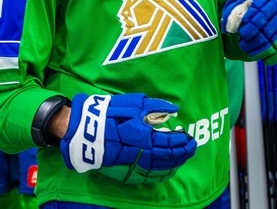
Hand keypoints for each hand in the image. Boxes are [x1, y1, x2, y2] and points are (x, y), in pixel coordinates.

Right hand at [60, 93, 196, 183]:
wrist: (84, 130)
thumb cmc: (109, 113)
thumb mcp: (132, 104)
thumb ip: (154, 106)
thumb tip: (172, 110)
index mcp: (144, 136)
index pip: (169, 142)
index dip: (182, 141)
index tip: (190, 138)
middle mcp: (142, 152)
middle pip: (167, 156)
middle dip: (182, 153)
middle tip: (191, 148)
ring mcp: (134, 162)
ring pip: (160, 166)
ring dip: (174, 162)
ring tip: (183, 157)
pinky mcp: (126, 167)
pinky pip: (149, 174)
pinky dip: (161, 172)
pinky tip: (168, 169)